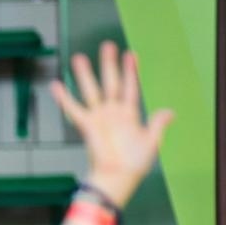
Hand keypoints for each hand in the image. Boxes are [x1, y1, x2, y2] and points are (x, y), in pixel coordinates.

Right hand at [49, 41, 172, 203]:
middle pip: (111, 83)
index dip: (132, 72)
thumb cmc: (134, 165)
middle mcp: (112, 113)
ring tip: (79, 58)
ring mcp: (98, 118)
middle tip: (107, 46)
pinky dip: (63, 98)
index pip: (131, 87)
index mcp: (129, 115)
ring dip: (85, 75)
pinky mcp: (86, 126)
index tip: (131, 55)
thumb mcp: (152, 142)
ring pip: (91, 91)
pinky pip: (73, 109)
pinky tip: (56, 85)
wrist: (117, 178)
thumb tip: (169, 112)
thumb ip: (158, 125)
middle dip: (109, 64)